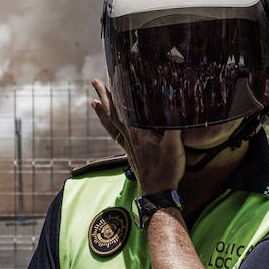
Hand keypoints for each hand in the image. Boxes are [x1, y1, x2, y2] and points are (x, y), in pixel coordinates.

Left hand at [91, 79, 184, 193]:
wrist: (157, 192)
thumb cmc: (166, 169)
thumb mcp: (175, 143)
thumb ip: (173, 121)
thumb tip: (172, 99)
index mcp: (137, 131)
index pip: (123, 107)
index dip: (116, 92)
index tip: (111, 76)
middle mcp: (128, 136)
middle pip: (112, 112)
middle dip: (104, 95)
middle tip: (95, 81)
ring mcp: (127, 144)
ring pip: (111, 123)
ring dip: (102, 110)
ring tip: (94, 99)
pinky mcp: (130, 151)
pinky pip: (115, 134)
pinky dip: (109, 125)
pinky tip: (108, 123)